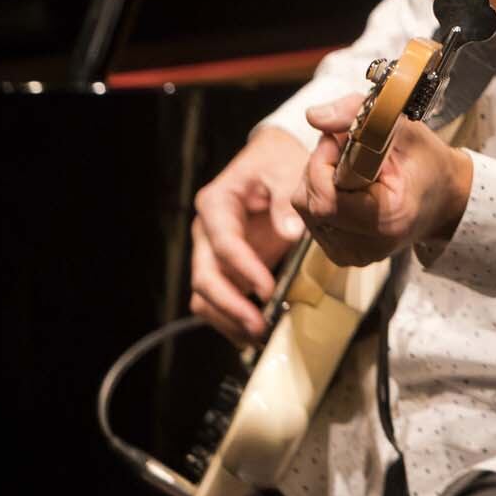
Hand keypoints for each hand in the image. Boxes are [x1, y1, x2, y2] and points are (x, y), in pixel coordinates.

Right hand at [189, 124, 311, 343]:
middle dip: (230, 306)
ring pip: (205, 295)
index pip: (224, 245)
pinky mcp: (227, 267)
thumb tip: (290, 233)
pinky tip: (256, 330)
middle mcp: (207, 232)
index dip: (244, 270)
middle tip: (259, 326)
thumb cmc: (278, 161)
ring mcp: (213, 252)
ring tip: (258, 336)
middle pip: (205, 277)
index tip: (267, 290)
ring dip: (228, 319)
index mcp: (216, 205)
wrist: (274, 159)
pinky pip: (220, 298)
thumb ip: (286, 201)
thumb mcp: (285, 169)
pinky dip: (233, 317)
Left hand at [294, 98, 474, 267]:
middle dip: (319, 168)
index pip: (324, 199)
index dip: (322, 162)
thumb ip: (355, 113)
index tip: (337, 138)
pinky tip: (348, 188)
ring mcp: (355, 255)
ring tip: (351, 168)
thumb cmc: (425, 161)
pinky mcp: (344, 255)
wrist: (444, 198)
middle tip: (346, 150)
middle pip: (310, 203)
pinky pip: (313, 220)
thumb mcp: (402, 126)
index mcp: (388, 218)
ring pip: (306, 210)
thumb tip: (313, 116)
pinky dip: (323, 197)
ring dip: (319, 181)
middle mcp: (370, 245)